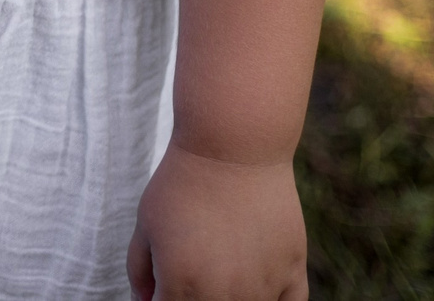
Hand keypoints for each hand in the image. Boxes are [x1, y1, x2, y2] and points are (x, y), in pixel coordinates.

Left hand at [126, 146, 307, 300]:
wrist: (233, 148)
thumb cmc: (182, 184)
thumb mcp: (146, 225)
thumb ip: (140, 270)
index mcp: (181, 288)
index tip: (165, 285)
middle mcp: (223, 297)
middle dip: (194, 298)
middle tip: (196, 266)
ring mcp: (262, 288)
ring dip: (233, 299)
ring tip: (223, 266)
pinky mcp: (293, 271)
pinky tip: (258, 282)